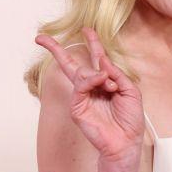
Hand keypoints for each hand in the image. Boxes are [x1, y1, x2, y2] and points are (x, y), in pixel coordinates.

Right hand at [35, 26, 143, 160]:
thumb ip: (117, 74)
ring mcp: (82, 97)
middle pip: (71, 65)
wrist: (126, 141)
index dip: (92, 43)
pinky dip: (91, 80)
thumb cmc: (130, 119)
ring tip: (110, 84)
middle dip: (56, 50)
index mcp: (105, 82)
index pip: (95, 59)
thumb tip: (101, 60)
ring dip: (96, 74)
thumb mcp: (130, 91)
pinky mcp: (77, 107)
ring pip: (80, 74)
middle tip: (41, 37)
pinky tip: (103, 81)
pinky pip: (80, 86)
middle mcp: (91, 88)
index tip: (87, 30)